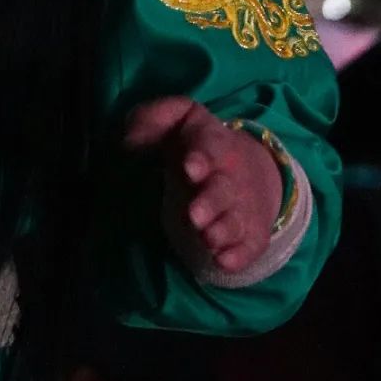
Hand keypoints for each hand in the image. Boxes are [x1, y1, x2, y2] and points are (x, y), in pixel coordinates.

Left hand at [124, 96, 282, 275]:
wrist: (243, 167)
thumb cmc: (193, 144)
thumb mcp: (176, 120)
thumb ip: (153, 119)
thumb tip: (131, 138)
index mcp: (212, 144)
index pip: (210, 147)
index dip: (201, 157)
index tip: (188, 168)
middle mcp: (229, 176)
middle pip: (222, 190)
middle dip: (210, 203)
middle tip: (194, 216)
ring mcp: (241, 206)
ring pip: (235, 220)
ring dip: (222, 231)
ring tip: (207, 238)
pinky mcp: (250, 233)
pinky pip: (249, 246)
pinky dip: (238, 256)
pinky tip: (223, 261)